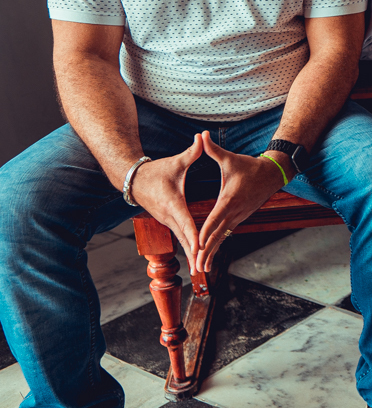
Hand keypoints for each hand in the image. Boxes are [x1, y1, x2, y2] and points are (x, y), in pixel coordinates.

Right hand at [128, 134, 203, 274]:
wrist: (133, 179)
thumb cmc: (157, 170)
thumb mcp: (176, 162)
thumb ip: (192, 153)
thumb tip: (202, 138)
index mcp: (173, 204)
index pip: (185, 222)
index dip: (193, 235)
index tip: (200, 248)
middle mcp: (168, 216)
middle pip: (184, 238)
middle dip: (193, 253)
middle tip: (202, 269)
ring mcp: (166, 221)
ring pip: (181, 240)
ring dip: (190, 255)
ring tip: (200, 269)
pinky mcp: (167, 221)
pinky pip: (180, 236)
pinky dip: (187, 248)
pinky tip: (195, 258)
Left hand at [194, 131, 286, 272]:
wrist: (272, 175)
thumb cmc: (249, 166)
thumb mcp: (230, 158)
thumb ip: (213, 149)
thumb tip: (201, 134)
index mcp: (229, 200)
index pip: (215, 219)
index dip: (205, 233)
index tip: (197, 245)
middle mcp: (234, 212)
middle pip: (217, 235)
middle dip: (206, 251)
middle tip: (197, 266)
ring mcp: (238, 217)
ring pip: (221, 238)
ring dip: (211, 253)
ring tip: (201, 268)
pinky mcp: (239, 219)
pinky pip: (225, 235)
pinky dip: (216, 246)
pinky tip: (209, 256)